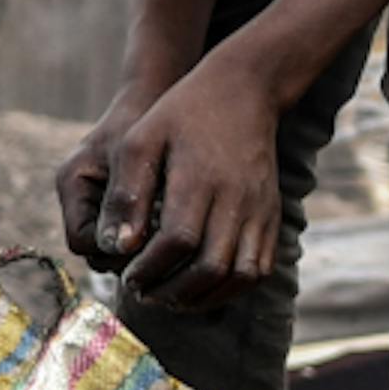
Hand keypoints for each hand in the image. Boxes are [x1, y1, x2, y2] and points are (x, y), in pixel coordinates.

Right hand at [55, 58, 198, 265]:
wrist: (157, 100)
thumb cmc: (145, 120)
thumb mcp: (133, 156)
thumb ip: (125, 201)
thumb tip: (122, 249)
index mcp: (72, 184)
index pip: (80, 241)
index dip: (112, 248)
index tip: (148, 238)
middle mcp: (79, 202)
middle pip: (97, 254)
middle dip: (130, 254)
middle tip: (165, 240)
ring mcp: (97, 208)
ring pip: (115, 254)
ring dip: (143, 249)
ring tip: (171, 230)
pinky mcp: (119, 211)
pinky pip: (131, 242)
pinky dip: (151, 240)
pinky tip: (174, 226)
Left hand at [108, 60, 289, 310]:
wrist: (243, 92)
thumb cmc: (180, 114)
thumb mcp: (140, 141)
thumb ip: (126, 194)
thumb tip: (116, 247)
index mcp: (200, 178)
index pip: (176, 242)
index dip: (149, 268)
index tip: (127, 275)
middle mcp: (237, 198)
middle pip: (210, 266)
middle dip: (172, 291)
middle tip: (143, 292)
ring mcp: (260, 209)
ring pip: (240, 275)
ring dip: (203, 297)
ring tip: (169, 297)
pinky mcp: (272, 215)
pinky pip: (260, 268)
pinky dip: (231, 288)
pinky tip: (201, 288)